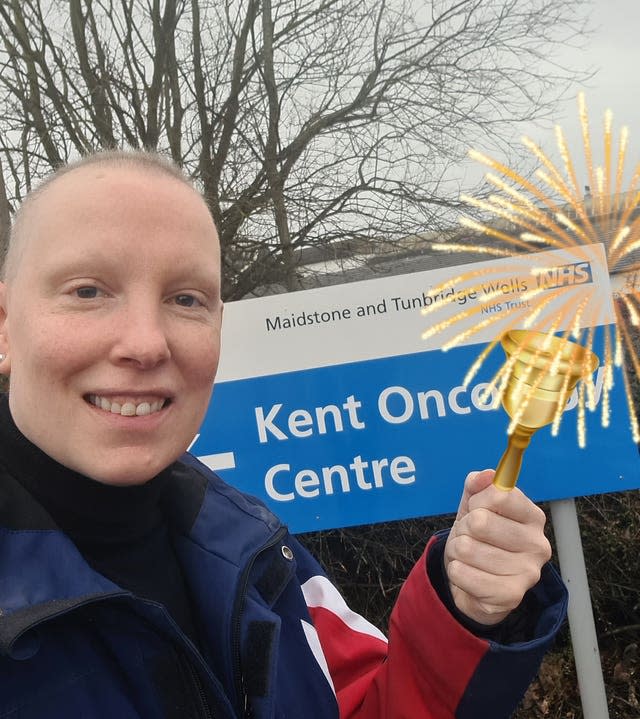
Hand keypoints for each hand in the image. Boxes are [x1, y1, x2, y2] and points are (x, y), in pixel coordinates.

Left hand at [444, 469, 550, 625]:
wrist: (475, 582)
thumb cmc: (478, 538)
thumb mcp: (474, 506)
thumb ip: (477, 485)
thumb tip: (486, 474)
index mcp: (533, 517)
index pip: (501, 495)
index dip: (478, 500)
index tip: (477, 508)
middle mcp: (538, 544)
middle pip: (480, 521)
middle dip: (464, 528)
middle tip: (471, 537)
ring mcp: (528, 573)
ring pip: (467, 548)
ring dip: (458, 551)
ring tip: (469, 556)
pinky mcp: (511, 596)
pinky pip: (463, 574)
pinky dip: (456, 571)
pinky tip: (468, 573)